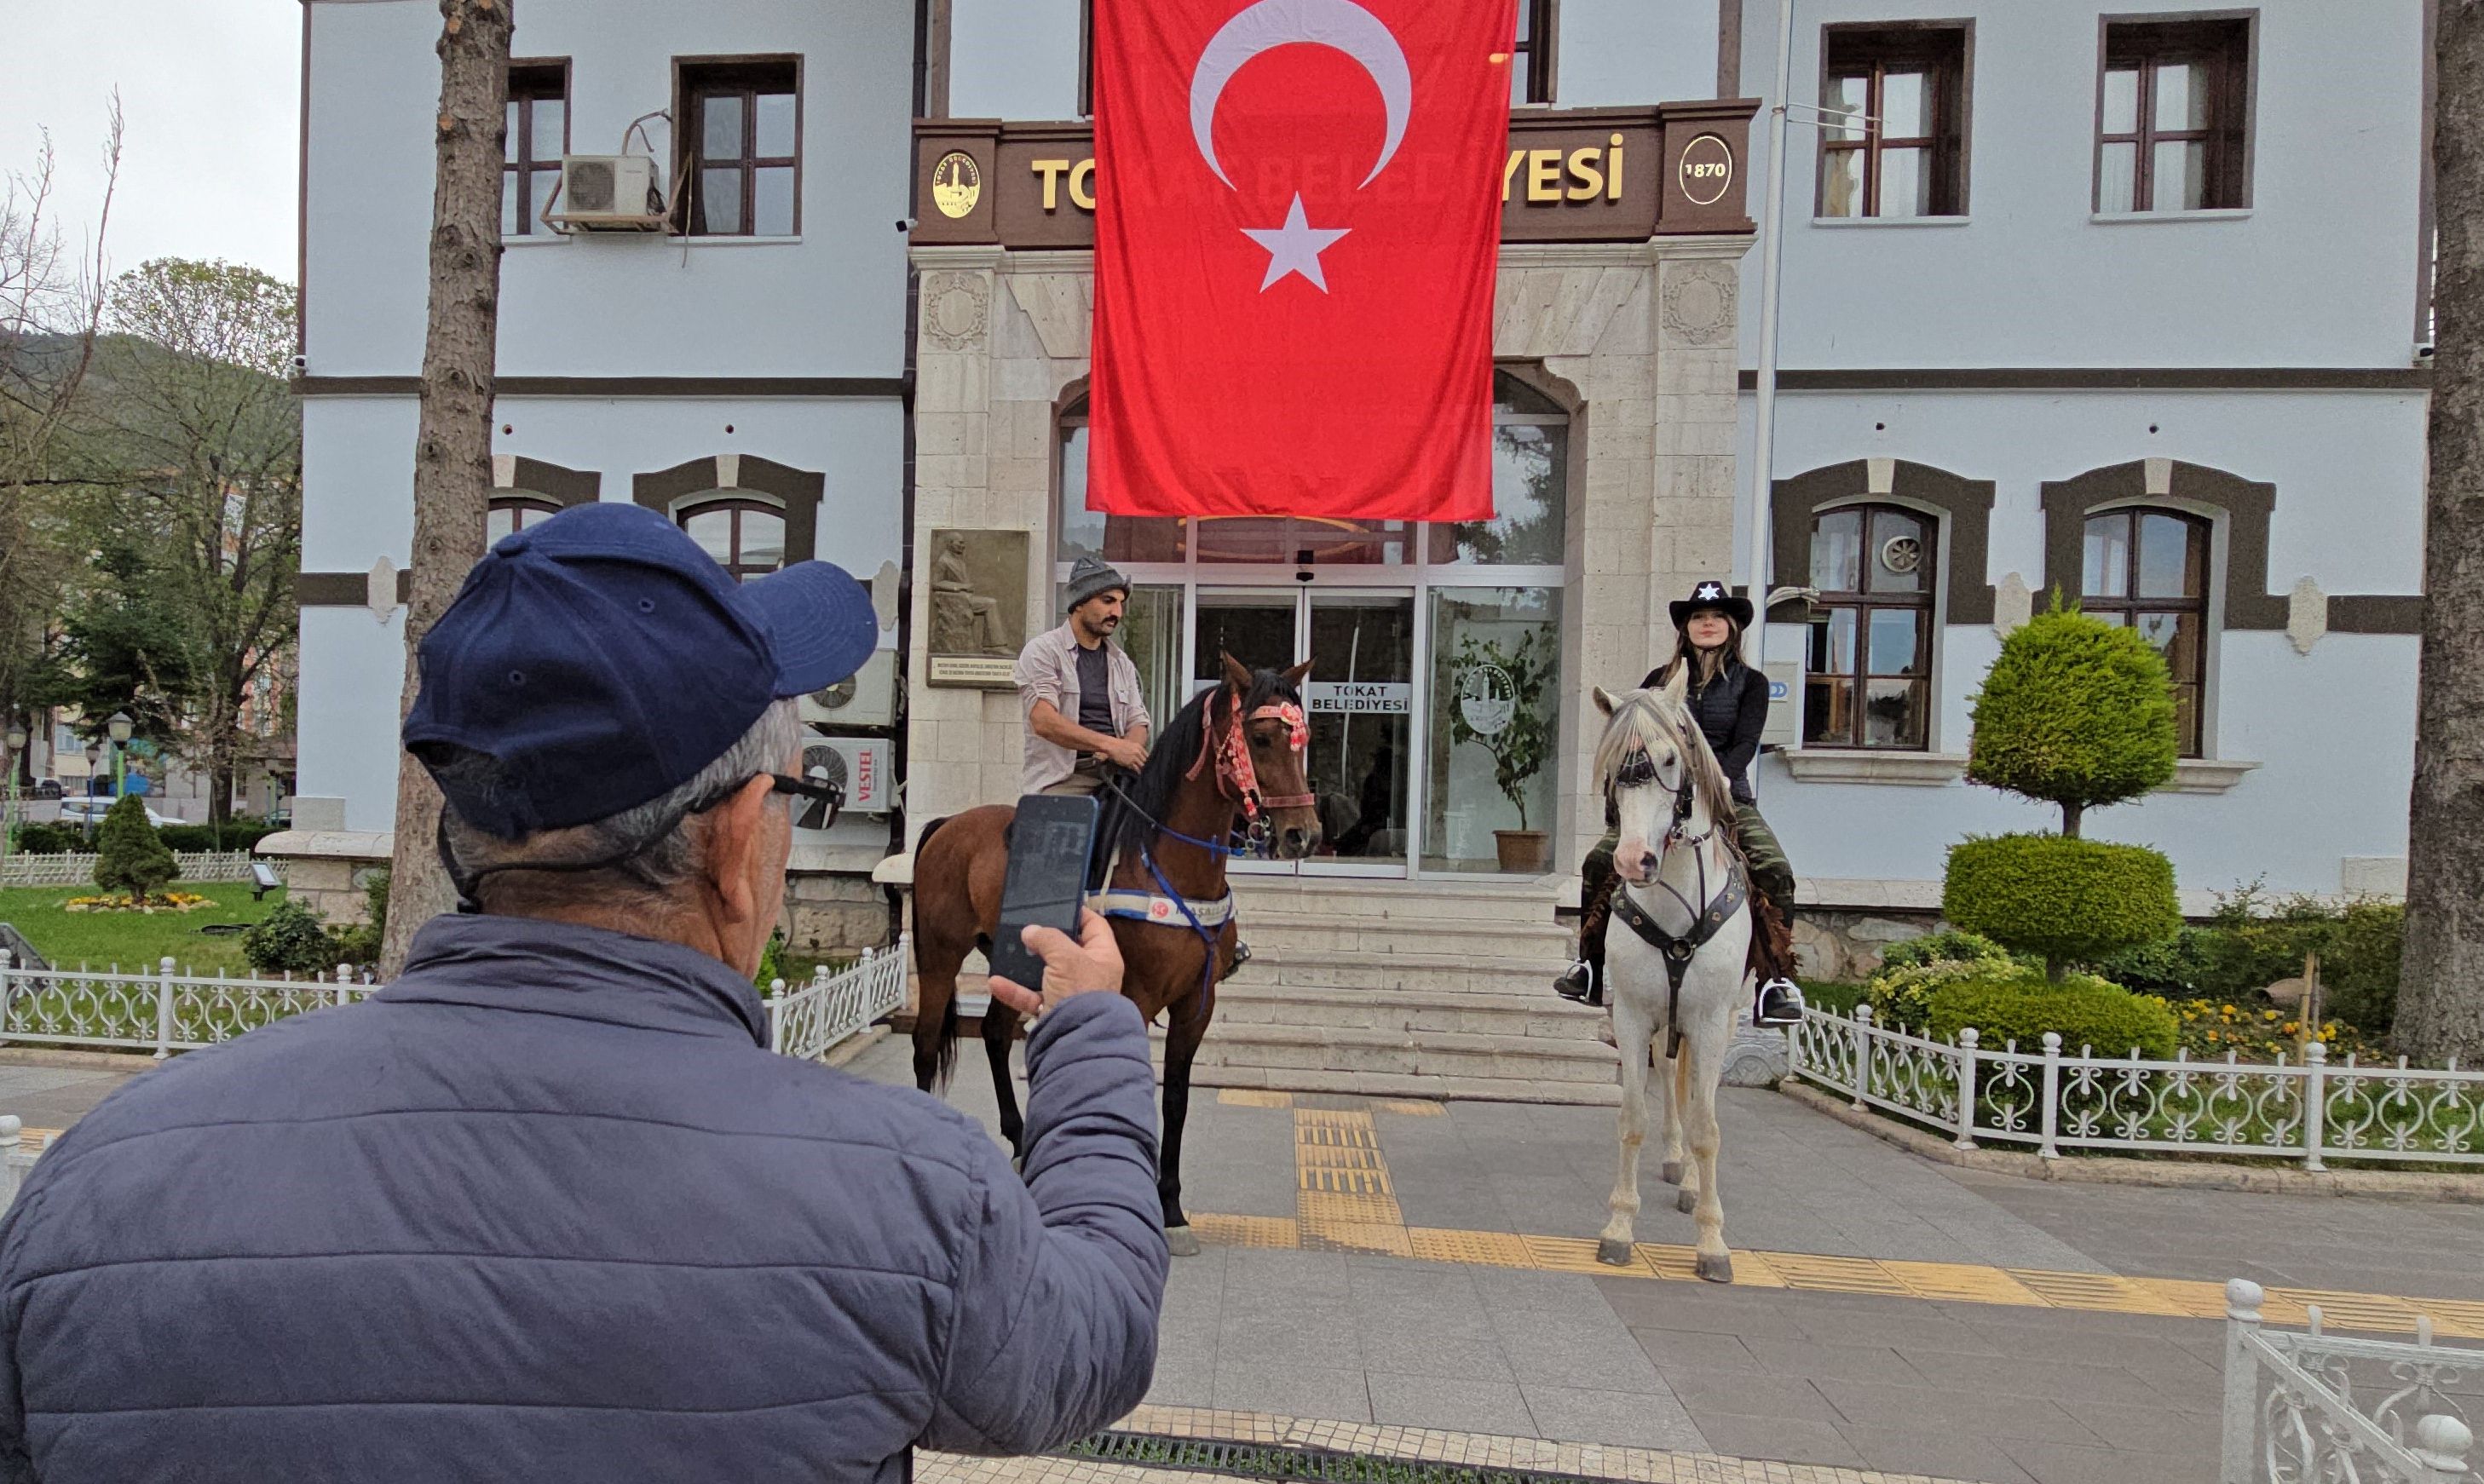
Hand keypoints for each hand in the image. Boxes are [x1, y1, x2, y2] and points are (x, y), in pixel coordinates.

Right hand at [988, 909, 1123, 1016]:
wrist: (1078, 1041)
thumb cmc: (1083, 996)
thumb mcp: (1066, 957)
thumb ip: (1047, 939)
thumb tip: (1031, 932)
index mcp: (1103, 956)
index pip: (1094, 926)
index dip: (1077, 913)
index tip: (1058, 904)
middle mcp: (1090, 974)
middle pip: (1066, 950)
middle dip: (1046, 940)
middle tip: (1028, 927)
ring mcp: (1071, 993)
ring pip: (1045, 974)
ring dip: (1025, 966)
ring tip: (1009, 952)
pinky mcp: (1054, 1011)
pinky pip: (1032, 997)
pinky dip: (1014, 991)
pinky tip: (996, 983)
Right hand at [1100, 736, 1148, 771]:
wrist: (1112, 746)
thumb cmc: (1120, 745)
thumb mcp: (1131, 745)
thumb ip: (1137, 750)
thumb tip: (1140, 756)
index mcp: (1139, 747)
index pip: (1147, 755)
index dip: (1148, 760)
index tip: (1148, 763)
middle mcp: (1138, 752)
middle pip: (1145, 760)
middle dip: (1146, 765)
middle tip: (1147, 769)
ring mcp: (1134, 757)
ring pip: (1142, 765)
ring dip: (1143, 768)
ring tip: (1144, 772)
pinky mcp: (1129, 762)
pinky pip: (1136, 768)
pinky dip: (1138, 771)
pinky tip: (1138, 773)